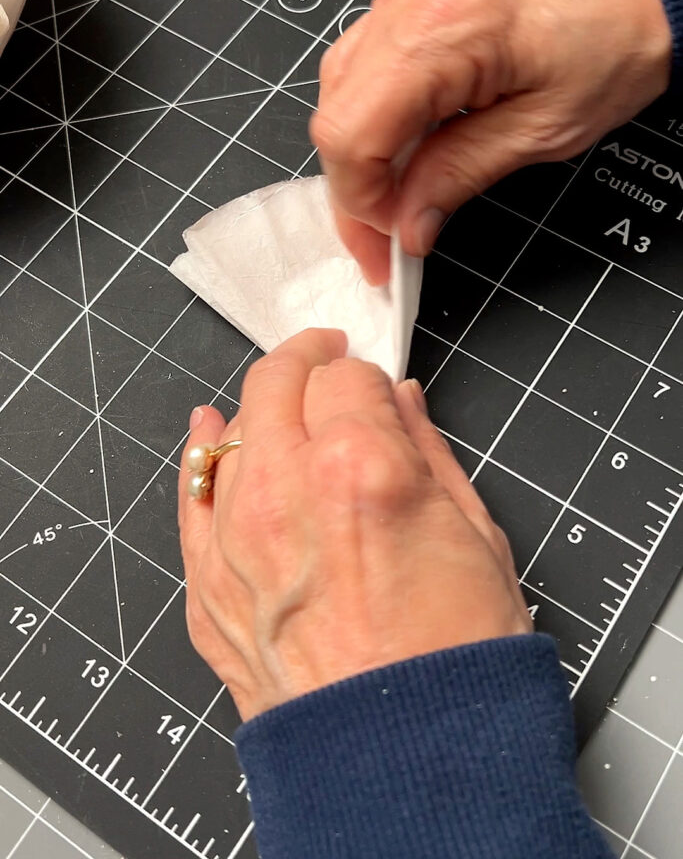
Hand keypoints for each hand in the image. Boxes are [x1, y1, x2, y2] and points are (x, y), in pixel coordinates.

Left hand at [178, 329, 530, 721]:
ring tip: (284, 407)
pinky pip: (190, 497)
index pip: (348, 375)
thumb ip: (428, 450)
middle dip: (306, 361)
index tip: (377, 387)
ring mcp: (235, 539)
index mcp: (361, 466)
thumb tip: (402, 401)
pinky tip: (206, 430)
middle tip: (327, 361)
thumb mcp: (475, 535)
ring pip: (228, 429)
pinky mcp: (208, 587)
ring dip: (259, 407)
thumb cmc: (455, 660)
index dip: (368, 376)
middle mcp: (285, 489)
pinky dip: (199, 456)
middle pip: (276, 382)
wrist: (406, 762)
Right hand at [311, 0, 671, 283]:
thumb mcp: (543, 129)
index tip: (386, 246)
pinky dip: (377, 118)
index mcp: (441, 31)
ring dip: (362, 156)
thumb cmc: (618, 35)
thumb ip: (459, 175)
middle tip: (385, 242)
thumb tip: (407, 225)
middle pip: (336, 115)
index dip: (360, 203)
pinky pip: (367, 65)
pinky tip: (405, 152)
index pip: (351, 134)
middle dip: (355, 190)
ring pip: (341, 92)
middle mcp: (406, 0)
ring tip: (397, 203)